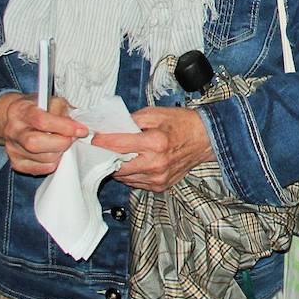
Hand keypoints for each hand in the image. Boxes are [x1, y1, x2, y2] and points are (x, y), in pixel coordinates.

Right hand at [0, 93, 86, 175]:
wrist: (14, 117)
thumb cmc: (37, 108)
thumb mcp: (50, 101)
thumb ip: (63, 112)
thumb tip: (76, 128)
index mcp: (21, 110)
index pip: (42, 121)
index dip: (65, 127)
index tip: (81, 130)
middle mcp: (13, 130)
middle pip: (36, 143)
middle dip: (61, 143)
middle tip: (71, 139)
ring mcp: (12, 148)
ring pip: (42, 159)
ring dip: (59, 153)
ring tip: (62, 144)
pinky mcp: (16, 163)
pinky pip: (39, 170)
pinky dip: (52, 163)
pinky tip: (54, 152)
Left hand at [91, 106, 213, 192]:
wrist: (205, 139)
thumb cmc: (182, 123)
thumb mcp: (157, 113)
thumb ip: (132, 119)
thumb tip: (110, 127)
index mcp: (155, 142)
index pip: (117, 145)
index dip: (101, 141)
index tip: (93, 138)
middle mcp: (156, 163)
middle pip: (116, 165)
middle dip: (106, 156)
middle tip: (102, 148)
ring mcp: (158, 177)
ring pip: (123, 176)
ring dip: (118, 166)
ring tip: (120, 154)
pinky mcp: (160, 185)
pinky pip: (135, 182)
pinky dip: (131, 173)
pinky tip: (136, 162)